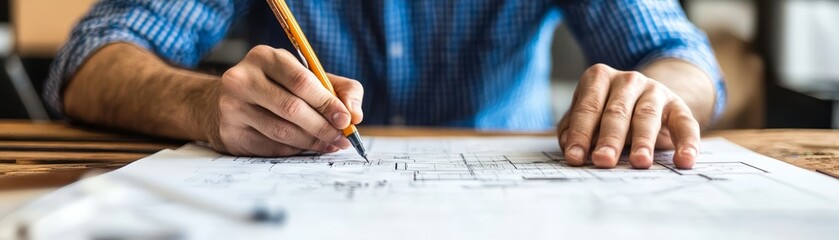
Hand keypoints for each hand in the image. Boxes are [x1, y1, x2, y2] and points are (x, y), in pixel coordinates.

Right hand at [213, 45, 363, 155]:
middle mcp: (242, 79)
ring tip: (331, 144)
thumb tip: (355, 114)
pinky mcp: (230, 133)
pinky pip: (270, 147)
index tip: (346, 119)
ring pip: (281, 131)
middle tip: (342, 138)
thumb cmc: (277, 86)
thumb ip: (339, 89)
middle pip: (291, 108)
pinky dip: (294, 150)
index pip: (301, 81)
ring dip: (312, 142)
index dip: (327, 102)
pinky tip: (307, 148)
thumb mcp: (307, 76)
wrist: (228, 101)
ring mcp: (232, 107)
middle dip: (323, 126)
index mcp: (264, 57)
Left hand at [557, 64, 699, 168]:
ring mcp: (655, 90)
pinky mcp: (678, 106)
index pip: (587, 108)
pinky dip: (687, 143)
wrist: (648, 101)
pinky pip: (685, 123)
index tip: (575, 158)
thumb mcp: (588, 116)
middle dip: (609, 138)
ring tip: (639, 163)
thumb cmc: (607, 112)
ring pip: (647, 116)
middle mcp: (628, 80)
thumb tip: (569, 145)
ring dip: (643, 141)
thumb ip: (574, 128)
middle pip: (616, 112)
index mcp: (599, 78)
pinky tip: (684, 160)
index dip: (580, 133)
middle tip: (602, 161)